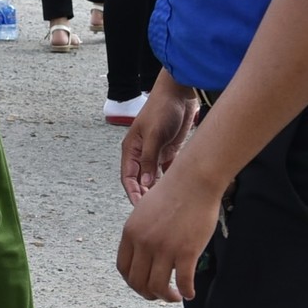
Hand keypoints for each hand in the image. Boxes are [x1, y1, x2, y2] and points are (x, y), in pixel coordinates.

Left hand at [117, 163, 221, 302]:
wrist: (193, 181)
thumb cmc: (172, 194)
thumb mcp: (144, 212)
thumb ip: (141, 233)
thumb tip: (144, 254)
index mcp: (130, 232)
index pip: (123, 268)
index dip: (132, 282)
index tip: (143, 285)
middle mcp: (143, 243)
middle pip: (137, 282)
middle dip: (148, 294)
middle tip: (160, 295)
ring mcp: (164, 248)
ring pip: (158, 286)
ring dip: (166, 297)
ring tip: (175, 297)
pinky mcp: (186, 251)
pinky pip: (183, 282)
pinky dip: (186, 292)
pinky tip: (190, 292)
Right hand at [120, 81, 199, 206]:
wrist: (179, 95)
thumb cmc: (162, 110)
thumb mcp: (154, 134)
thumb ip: (149, 159)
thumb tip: (145, 183)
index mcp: (131, 149)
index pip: (128, 177)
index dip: (133, 192)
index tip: (140, 207)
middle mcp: (141, 154)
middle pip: (140, 180)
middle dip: (144, 195)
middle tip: (154, 211)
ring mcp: (155, 153)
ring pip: (153, 178)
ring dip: (157, 190)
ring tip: (165, 205)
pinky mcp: (169, 152)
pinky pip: (167, 172)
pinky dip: (169, 181)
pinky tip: (176, 191)